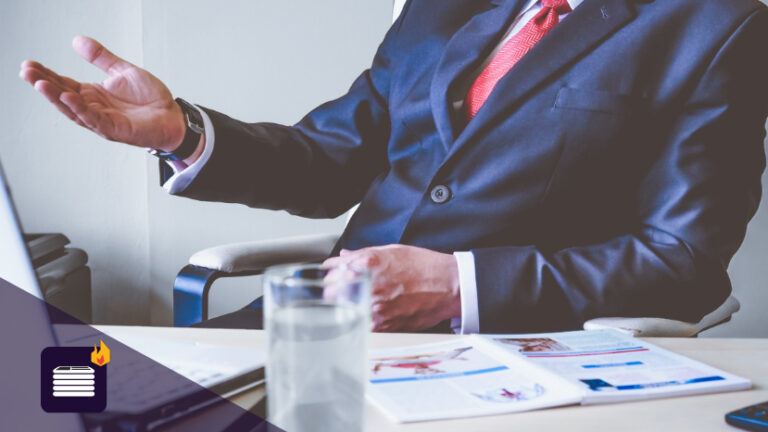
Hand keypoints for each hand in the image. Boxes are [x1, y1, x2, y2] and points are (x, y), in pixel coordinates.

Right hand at [19, 36, 185, 150]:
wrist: (173, 116)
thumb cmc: (151, 99)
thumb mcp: (123, 71)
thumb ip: (101, 58)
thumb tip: (78, 40)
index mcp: (93, 94)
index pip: (64, 83)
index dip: (46, 75)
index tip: (29, 64)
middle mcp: (94, 108)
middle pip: (63, 96)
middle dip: (44, 84)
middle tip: (26, 72)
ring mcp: (103, 120)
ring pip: (73, 109)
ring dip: (56, 97)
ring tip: (39, 83)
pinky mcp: (115, 129)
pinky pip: (94, 119)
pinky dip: (80, 109)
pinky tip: (69, 97)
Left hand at [323, 244, 460, 331]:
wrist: (449, 286)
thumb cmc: (425, 267)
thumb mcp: (393, 251)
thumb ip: (363, 254)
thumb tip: (345, 256)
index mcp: (368, 264)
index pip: (332, 270)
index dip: (330, 273)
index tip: (331, 275)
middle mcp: (369, 286)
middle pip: (331, 293)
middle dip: (332, 291)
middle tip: (337, 291)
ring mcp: (376, 308)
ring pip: (344, 312)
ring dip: (345, 308)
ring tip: (355, 303)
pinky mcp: (385, 326)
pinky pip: (361, 325)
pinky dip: (361, 320)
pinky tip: (369, 314)